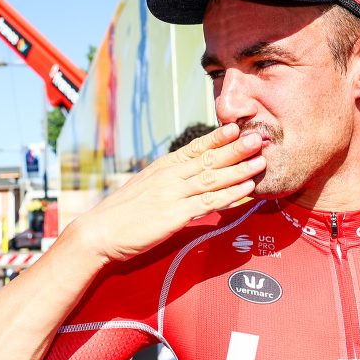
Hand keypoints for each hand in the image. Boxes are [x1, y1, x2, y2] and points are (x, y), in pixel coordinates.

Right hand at [78, 123, 264, 263]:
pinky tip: (245, 189)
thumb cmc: (120, 214)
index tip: (235, 127)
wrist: (99, 232)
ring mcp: (172, 195)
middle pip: (208, 160)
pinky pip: (208, 203)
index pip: (193, 148)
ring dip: (239, 169)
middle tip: (258, 137)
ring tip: (260, 161)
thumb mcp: (143, 189)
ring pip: (212, 178)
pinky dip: (229, 195)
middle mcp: (169, 177)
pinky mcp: (174, 216)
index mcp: (162, 168)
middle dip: (236, 149)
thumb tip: (185, 178)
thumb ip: (165, 182)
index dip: (216, 137)